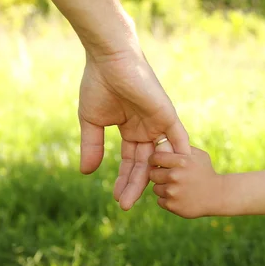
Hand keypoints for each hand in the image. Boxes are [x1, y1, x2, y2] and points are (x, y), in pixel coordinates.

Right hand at [78, 48, 189, 210]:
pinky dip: (178, 159)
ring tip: (135, 198)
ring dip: (151, 178)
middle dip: (134, 185)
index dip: (124, 180)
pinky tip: (173, 179)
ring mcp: (158, 123)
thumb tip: (86, 172)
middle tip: (124, 205)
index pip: (131, 161)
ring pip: (158, 158)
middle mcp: (147, 128)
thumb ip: (92, 146)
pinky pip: (178, 141)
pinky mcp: (167, 115)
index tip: (117, 199)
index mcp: (131, 129)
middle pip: (144, 164)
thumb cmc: (98, 84)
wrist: (109, 60)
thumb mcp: (92, 122)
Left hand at [149, 146, 224, 218]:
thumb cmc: (206, 172)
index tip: (157, 163)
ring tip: (176, 187)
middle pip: (153, 174)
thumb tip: (164, 142)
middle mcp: (175, 176)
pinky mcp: (172, 205)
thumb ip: (182, 147)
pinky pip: (160, 200)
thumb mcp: (199, 155)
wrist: (218, 195)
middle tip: (167, 177)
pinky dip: (167, 199)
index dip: (154, 160)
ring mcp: (173, 192)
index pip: (156, 158)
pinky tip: (178, 197)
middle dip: (158, 175)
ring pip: (155, 188)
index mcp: (181, 162)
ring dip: (163, 188)